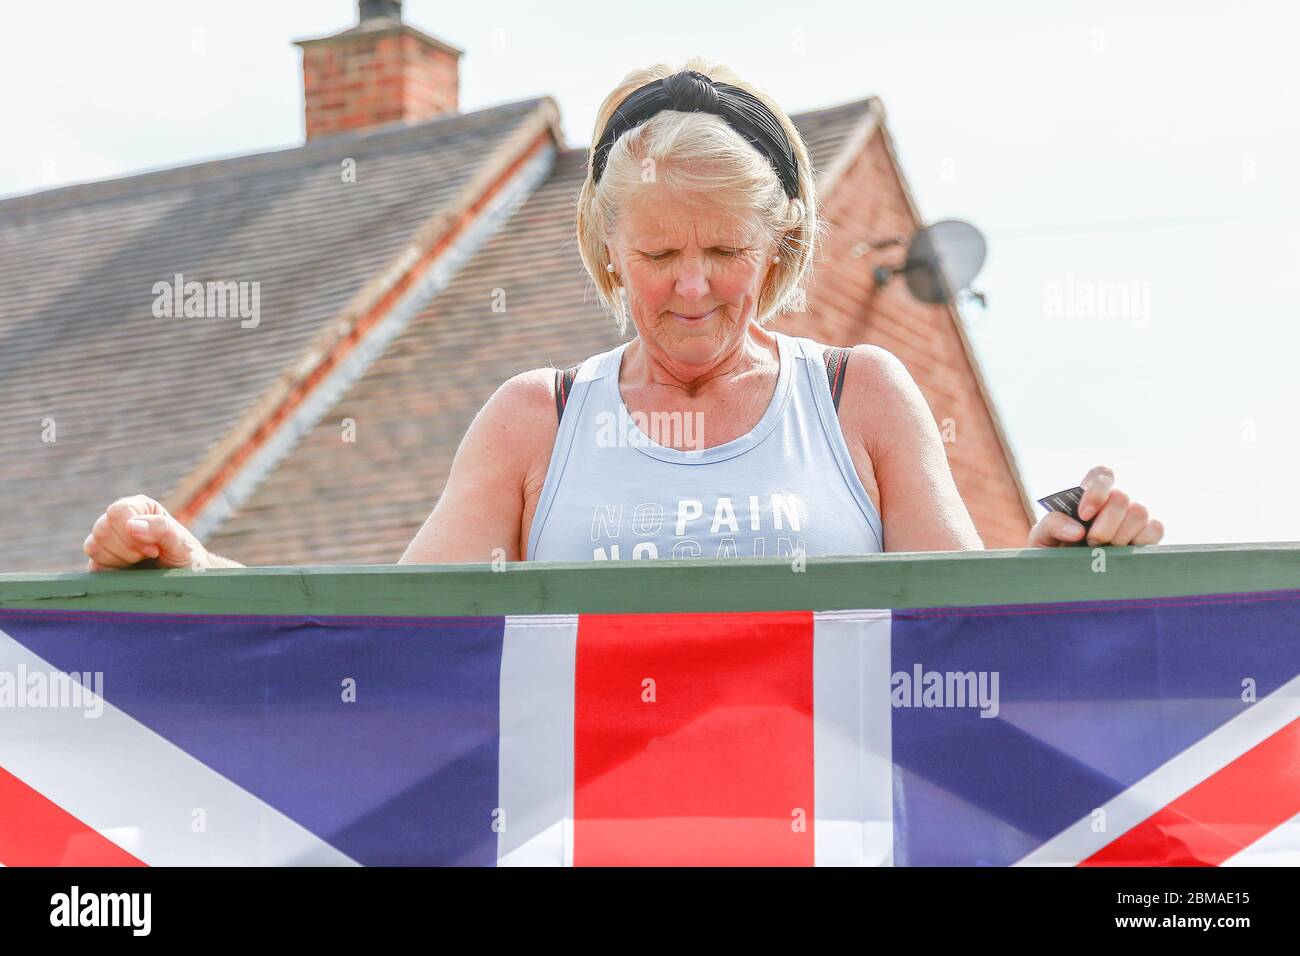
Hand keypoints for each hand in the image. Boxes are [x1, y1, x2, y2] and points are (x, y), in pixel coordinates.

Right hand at [84, 494, 211, 570]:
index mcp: (139, 507)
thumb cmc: (187, 557)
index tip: (153, 550)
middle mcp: (120, 520)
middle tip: (149, 556)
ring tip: (141, 562)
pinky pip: (93, 565)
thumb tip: (131, 525)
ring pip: (93, 546)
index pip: (117, 512)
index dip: (131, 534)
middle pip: (102, 530)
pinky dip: (112, 571)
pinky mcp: (102, 561)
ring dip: (120, 559)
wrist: (187, 579)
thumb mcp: (181, 542)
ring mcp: (108, 540)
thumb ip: (161, 529)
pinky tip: (131, 571)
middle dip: (128, 549)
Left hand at [1028, 465, 1164, 547]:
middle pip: (1121, 497)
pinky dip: (1141, 540)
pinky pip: (1155, 529)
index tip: (1084, 515)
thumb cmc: (1052, 552)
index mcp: (1087, 496)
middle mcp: (1112, 505)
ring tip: (1104, 552)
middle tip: (1091, 543)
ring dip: (1120, 535)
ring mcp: (1131, 521)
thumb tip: (1078, 530)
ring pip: (1139, 512)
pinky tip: (1122, 553)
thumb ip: (1052, 524)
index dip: (1096, 492)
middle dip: (1105, 525)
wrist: (1063, 578)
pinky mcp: (1146, 539)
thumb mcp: (1041, 536)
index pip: (1102, 475)